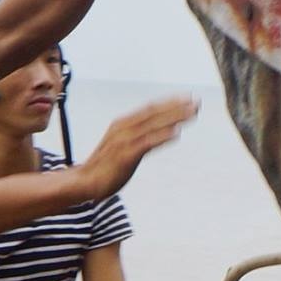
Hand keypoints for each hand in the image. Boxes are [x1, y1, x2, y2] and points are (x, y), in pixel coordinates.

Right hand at [82, 96, 197, 197]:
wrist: (84, 182)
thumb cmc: (104, 167)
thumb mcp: (123, 146)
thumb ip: (138, 138)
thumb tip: (155, 135)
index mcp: (123, 124)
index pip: (150, 109)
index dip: (169, 103)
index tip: (188, 98)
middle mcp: (124, 128)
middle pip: (154, 113)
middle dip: (177, 107)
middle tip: (196, 101)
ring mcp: (124, 140)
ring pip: (153, 125)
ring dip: (174, 117)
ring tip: (192, 113)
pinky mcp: (125, 155)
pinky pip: (147, 143)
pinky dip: (162, 136)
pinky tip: (177, 133)